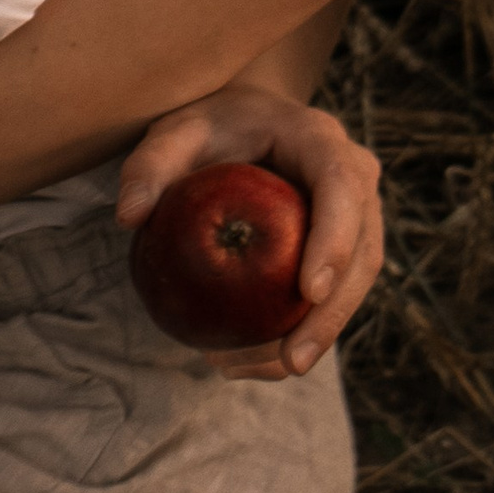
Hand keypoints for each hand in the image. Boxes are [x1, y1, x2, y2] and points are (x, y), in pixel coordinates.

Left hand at [115, 85, 383, 381]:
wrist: (242, 122)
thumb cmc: (208, 126)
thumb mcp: (174, 133)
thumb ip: (149, 165)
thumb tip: (128, 215)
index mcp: (319, 140)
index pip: (343, 188)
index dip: (336, 240)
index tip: (308, 292)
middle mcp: (353, 177)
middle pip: (364, 251)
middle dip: (332, 313)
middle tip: (292, 362)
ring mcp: (355, 216)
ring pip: (356, 283)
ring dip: (319, 335)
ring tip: (263, 370)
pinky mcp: (342, 247)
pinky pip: (333, 296)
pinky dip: (301, 332)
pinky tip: (251, 362)